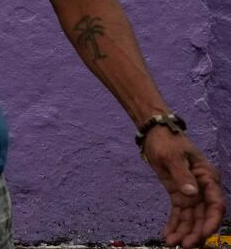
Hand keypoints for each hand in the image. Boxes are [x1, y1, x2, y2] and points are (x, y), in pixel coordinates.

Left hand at [143, 129, 224, 246]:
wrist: (155, 133)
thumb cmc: (167, 141)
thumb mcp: (172, 156)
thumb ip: (182, 175)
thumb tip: (192, 194)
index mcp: (207, 177)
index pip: (215, 204)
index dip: (211, 221)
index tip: (204, 234)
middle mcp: (203, 188)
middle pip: (203, 215)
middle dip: (196, 232)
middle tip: (185, 245)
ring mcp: (191, 192)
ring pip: (192, 217)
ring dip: (184, 231)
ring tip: (173, 243)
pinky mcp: (179, 195)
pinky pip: (179, 213)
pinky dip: (174, 224)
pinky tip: (168, 235)